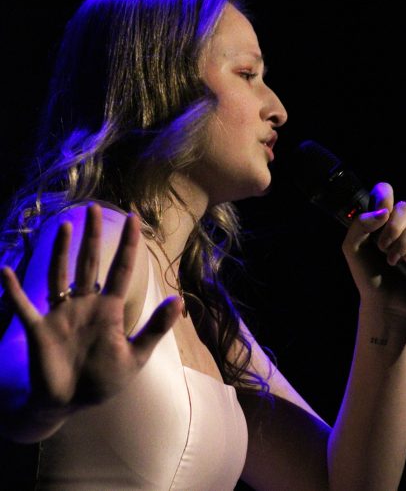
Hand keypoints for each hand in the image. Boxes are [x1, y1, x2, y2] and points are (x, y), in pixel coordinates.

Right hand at [0, 204, 181, 411]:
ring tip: (65, 226)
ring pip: (60, 274)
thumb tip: (180, 300)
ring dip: (60, 251)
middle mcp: (85, 304)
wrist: (71, 404)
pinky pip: (24, 306)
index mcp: (109, 309)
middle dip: (93, 236)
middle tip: (94, 208)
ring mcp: (61, 313)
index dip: (128, 245)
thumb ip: (155, 328)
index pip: (121, 269)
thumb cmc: (103, 380)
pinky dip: (13, 291)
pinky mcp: (40, 328)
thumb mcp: (135, 356)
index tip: (134, 219)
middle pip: (89, 262)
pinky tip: (5, 270)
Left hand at [342, 182, 405, 322]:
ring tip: (393, 260)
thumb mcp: (352, 248)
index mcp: (381, 218)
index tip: (380, 214)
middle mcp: (401, 224)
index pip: (385, 190)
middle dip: (392, 228)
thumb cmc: (368, 276)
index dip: (383, 195)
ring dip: (403, 241)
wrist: (387, 305)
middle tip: (382, 248)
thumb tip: (384, 212)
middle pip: (405, 205)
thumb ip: (359, 224)